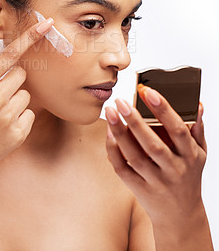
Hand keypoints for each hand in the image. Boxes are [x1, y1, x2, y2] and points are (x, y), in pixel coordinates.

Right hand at [0, 18, 53, 182]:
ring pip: (27, 95)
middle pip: (22, 75)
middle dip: (12, 81)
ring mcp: (7, 117)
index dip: (30, 36)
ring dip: (16, 100)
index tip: (47, 22)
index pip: (10, 54)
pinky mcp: (17, 134)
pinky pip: (29, 114)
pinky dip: (20, 118)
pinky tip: (2, 127)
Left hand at [105, 85, 206, 224]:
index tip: (147, 91)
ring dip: (120, 133)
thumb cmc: (188, 177)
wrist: (181, 216)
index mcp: (190, 157)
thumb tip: (197, 104)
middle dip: (135, 121)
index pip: (178, 130)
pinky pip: (123, 169)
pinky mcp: (139, 189)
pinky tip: (108, 134)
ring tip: (110, 112)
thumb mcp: (199, 155)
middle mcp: (173, 170)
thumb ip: (196, 130)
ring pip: (134, 156)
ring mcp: (155, 181)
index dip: (163, 110)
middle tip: (121, 101)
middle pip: (153, 145)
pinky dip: (114, 152)